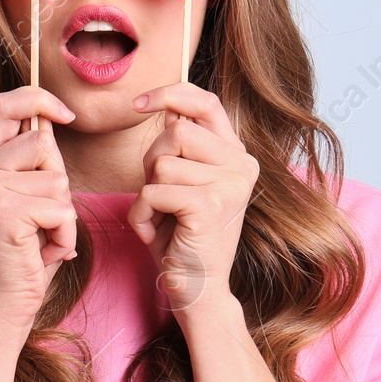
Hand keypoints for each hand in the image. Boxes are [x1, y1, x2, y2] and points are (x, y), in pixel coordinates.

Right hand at [0, 86, 78, 334]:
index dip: (39, 98)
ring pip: (58, 179)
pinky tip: (43, 251)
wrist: (3, 304)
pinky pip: (61, 209)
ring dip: (63, 214)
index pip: (5, 106)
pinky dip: (64, 234)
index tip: (65, 115)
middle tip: (42, 218)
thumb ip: (33, 164)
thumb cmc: (24, 255)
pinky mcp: (4, 213)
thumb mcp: (27, 200)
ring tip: (41, 237)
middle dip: (58, 180)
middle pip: (44, 143)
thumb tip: (52, 122)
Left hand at [126, 83, 258, 316]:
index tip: (139, 104)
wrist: (197, 288)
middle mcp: (241, 166)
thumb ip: (182, 146)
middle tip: (159, 193)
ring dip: (146, 191)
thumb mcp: (183, 181)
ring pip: (161, 162)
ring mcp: (230, 185)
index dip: (170, 94)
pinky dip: (142, 213)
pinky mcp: (210, 206)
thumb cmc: (181, 234)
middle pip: (176, 130)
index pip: (207, 102)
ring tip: (162, 217)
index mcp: (236, 155)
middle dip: (152, 159)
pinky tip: (157, 232)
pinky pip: (154, 190)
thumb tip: (167, 108)